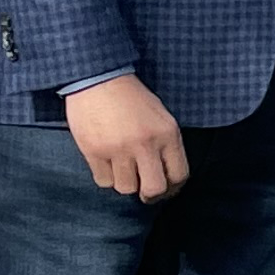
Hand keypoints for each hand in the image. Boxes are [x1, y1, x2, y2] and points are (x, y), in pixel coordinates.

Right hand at [65, 75, 187, 202]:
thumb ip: (166, 144)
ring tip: (122, 168)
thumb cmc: (131, 97)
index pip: (179, 174)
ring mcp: (119, 150)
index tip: (166, 189)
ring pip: (126, 188)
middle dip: (150, 194)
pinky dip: (106, 176)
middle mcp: (145, 144)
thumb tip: (167, 175)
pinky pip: (104, 181)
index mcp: (167, 134)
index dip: (173, 187)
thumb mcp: (161, 116)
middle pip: (154, 189)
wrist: (98, 79)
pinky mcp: (94, 152)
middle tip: (144, 191)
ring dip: (125, 182)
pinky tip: (107, 163)